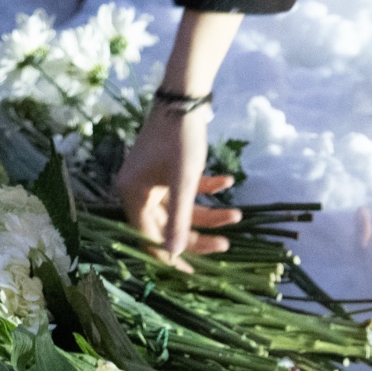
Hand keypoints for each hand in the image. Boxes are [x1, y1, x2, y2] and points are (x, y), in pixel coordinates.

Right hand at [114, 106, 243, 269]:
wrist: (184, 96)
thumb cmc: (180, 138)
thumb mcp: (184, 181)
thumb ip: (179, 219)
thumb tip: (175, 255)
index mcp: (133, 194)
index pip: (149, 237)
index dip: (171, 257)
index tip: (194, 274)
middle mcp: (138, 189)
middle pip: (168, 224)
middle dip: (199, 233)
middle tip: (227, 243)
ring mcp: (152, 178)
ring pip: (181, 207)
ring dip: (209, 211)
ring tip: (238, 213)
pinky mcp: (165, 167)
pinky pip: (185, 188)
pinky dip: (206, 188)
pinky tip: (228, 181)